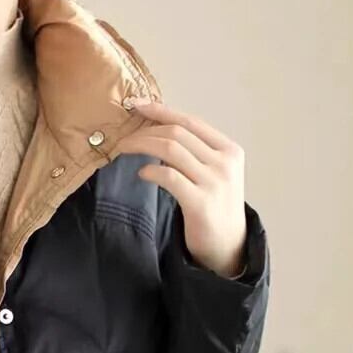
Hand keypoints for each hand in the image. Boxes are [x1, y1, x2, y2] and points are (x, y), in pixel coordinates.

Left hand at [113, 97, 247, 278]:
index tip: (137, 105)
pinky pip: (170, 177)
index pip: (191, 121)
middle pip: (178, 132)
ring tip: (124, 150)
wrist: (227, 247)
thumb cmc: (214, 209)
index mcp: (229, 150)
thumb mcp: (213, 174)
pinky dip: (151, 171)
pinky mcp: (201, 202)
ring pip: (171, 149)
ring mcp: (214, 181)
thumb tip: (158, 134)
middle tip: (123, 137)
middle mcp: (224, 162)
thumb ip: (194, 154)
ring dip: (142, 146)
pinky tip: (142, 174)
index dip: (162, 110)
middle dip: (145, 130)